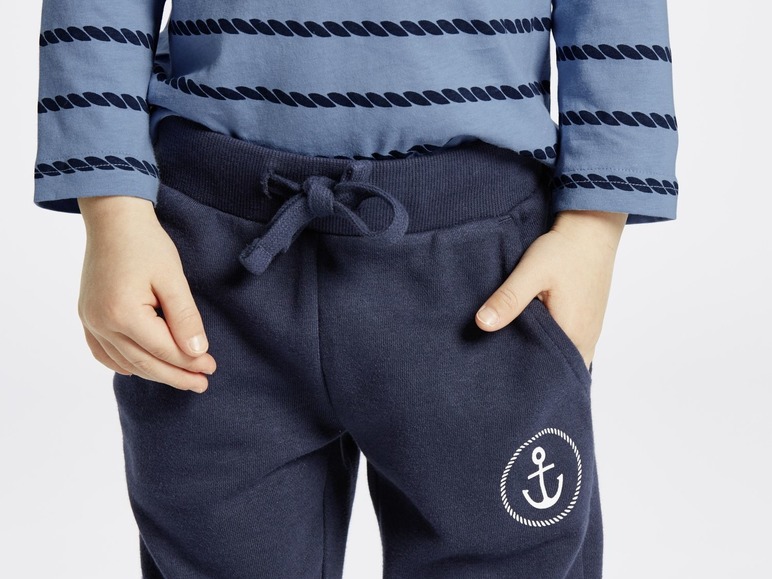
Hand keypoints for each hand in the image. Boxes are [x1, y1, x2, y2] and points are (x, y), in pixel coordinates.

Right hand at [77, 195, 216, 392]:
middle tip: (202, 383)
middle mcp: (101, 323)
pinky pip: (104, 353)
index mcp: (123, 314)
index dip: (190, 362)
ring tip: (181, 378)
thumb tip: (197, 353)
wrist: (113, 218)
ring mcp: (90, 321)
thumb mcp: (173, 279)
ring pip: (125, 362)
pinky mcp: (87, 316)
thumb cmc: (146, 243)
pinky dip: (125, 364)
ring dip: (154, 372)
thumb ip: (185, 318)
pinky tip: (142, 368)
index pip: (164, 350)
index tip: (212, 368)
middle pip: (145, 363)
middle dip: (176, 375)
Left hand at [475, 209, 626, 369]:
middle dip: (530, 369)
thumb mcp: (531, 272)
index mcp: (573, 335)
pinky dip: (549, 343)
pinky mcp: (586, 321)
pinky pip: (567, 343)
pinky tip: (529, 334)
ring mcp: (588, 332)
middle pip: (555, 369)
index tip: (501, 376)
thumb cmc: (564, 250)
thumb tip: (482, 325)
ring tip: (511, 353)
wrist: (592, 228)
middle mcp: (585, 341)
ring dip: (540, 355)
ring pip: (561, 356)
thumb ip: (508, 299)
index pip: (548, 373)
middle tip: (500, 368)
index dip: (525, 376)